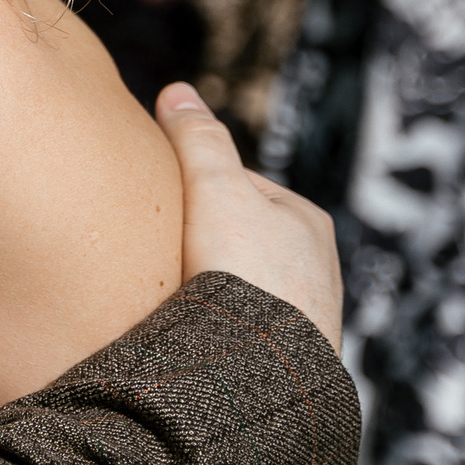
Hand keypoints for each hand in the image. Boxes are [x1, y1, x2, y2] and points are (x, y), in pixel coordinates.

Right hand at [154, 83, 340, 348]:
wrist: (262, 375)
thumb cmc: (245, 273)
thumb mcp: (214, 188)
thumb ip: (197, 139)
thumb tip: (178, 90)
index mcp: (307, 220)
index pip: (235, 183)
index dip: (188, 185)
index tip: (152, 199)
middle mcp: (315, 268)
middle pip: (235, 234)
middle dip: (196, 237)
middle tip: (150, 244)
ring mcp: (302, 318)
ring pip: (235, 283)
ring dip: (202, 284)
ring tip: (160, 289)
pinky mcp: (282, 362)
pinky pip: (235, 326)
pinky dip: (210, 321)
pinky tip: (183, 327)